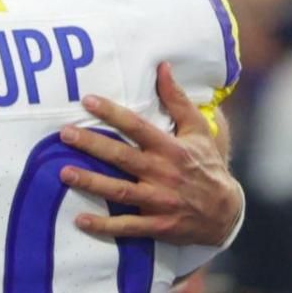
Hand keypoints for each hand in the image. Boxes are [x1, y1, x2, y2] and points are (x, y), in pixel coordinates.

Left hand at [57, 63, 242, 245]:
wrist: (226, 212)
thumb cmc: (207, 166)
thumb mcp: (198, 130)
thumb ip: (177, 100)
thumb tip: (162, 67)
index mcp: (170, 148)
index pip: (136, 126)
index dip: (111, 113)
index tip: (87, 101)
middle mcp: (162, 173)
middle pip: (122, 157)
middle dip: (92, 145)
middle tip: (65, 134)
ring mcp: (159, 201)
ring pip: (119, 191)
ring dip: (91, 183)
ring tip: (64, 173)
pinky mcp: (157, 225)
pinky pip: (126, 226)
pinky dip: (103, 226)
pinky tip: (80, 220)